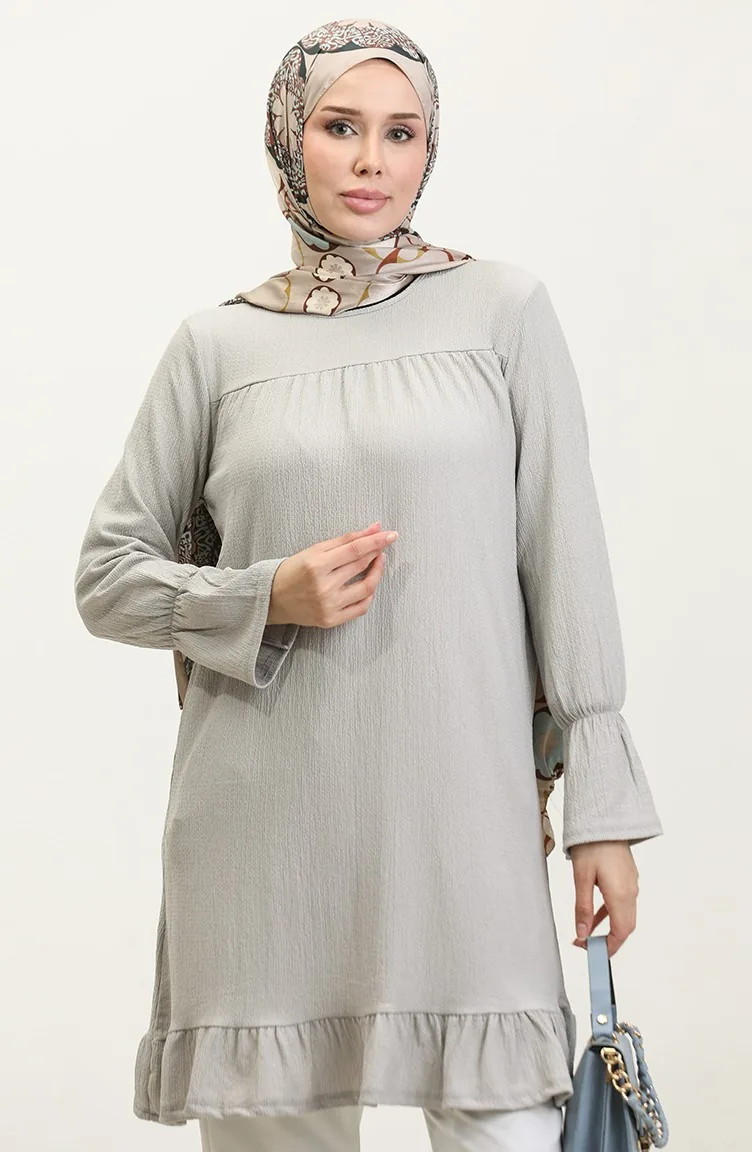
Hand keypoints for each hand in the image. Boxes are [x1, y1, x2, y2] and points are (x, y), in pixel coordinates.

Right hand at [267, 521, 398, 628]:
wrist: (272, 598)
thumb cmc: (293, 570)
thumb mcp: (315, 550)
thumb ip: (346, 539)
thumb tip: (374, 528)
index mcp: (316, 565)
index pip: (355, 550)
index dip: (376, 541)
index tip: (391, 534)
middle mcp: (323, 587)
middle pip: (361, 566)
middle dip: (377, 553)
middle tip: (382, 545)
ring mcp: (328, 606)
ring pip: (366, 588)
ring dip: (377, 572)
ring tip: (378, 562)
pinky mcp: (331, 620)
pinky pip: (361, 608)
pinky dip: (369, 595)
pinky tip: (368, 584)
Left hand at [569, 841, 639, 957]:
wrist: (605, 819)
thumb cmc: (592, 845)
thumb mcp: (581, 878)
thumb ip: (583, 908)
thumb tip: (582, 934)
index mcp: (621, 895)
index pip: (621, 932)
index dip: (608, 948)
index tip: (592, 954)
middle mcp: (631, 892)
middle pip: (625, 927)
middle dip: (608, 941)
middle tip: (586, 947)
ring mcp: (631, 884)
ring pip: (624, 916)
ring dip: (608, 928)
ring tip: (586, 935)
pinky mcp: (627, 878)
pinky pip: (621, 903)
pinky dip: (609, 914)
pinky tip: (594, 916)